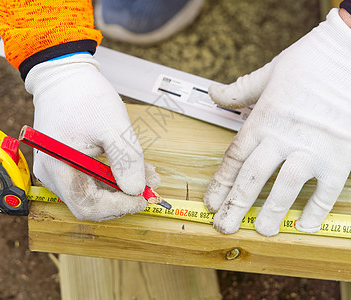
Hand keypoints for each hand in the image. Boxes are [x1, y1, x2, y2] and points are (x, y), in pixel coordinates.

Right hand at [25, 53, 158, 220]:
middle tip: (150, 184)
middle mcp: (53, 175)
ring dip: (121, 187)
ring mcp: (57, 170)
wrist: (64, 75)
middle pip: (90, 203)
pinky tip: (131, 166)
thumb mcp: (113, 126)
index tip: (142, 198)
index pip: (88, 206)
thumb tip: (137, 191)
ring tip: (147, 173)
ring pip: (93, 192)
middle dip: (123, 197)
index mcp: (58, 168)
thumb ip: (126, 160)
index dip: (118, 207)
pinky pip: (90, 179)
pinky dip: (112, 177)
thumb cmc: (84, 96)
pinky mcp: (65, 163)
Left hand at [203, 9, 350, 235]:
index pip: (235, 158)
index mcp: (263, 119)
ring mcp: (314, 148)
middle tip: (224, 226)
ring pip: (287, 187)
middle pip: (253, 177)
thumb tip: (213, 93)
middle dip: (236, 204)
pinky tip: (303, 224)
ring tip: (261, 230)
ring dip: (272, 212)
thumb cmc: (310, 62)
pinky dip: (316, 210)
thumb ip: (238, 91)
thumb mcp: (268, 74)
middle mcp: (284, 137)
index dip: (221, 183)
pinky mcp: (341, 156)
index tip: (211, 202)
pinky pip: (327, 190)